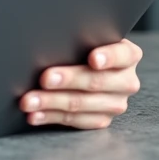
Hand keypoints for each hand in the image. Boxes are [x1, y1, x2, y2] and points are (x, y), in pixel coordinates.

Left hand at [18, 39, 142, 129]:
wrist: (91, 65)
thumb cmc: (84, 46)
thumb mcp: (89, 38)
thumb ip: (80, 38)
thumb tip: (53, 40)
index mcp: (129, 56)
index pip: (122, 55)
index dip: (108, 57)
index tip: (93, 59)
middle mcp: (126, 81)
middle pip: (95, 81)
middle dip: (67, 80)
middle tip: (45, 78)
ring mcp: (115, 104)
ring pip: (80, 104)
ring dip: (51, 102)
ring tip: (29, 101)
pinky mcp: (101, 120)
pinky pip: (74, 121)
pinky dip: (50, 116)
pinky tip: (35, 115)